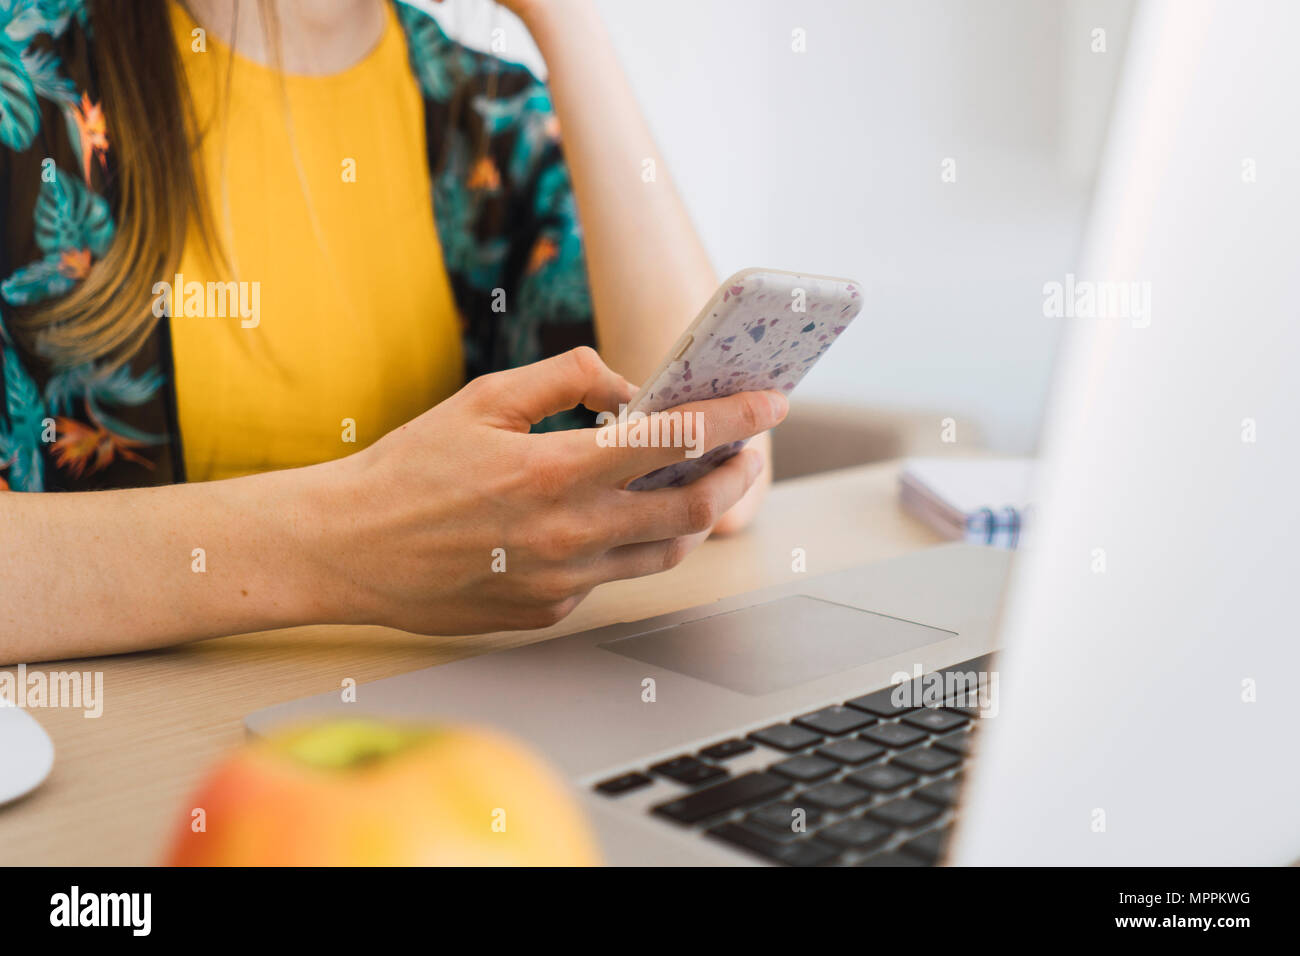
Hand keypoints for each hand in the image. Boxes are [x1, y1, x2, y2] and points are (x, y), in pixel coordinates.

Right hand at [317, 348, 786, 634]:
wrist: (349, 548)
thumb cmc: (409, 468)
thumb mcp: (483, 399)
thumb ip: (566, 380)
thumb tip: (629, 388)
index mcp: (554, 470)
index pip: (673, 440)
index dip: (734, 419)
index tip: (771, 403)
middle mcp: (568, 533)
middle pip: (692, 510)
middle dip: (735, 476)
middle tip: (746, 453)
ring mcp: (561, 582)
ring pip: (663, 552)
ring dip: (691, 517)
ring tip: (692, 485)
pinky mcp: (549, 612)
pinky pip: (610, 575)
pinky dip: (625, 543)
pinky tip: (606, 519)